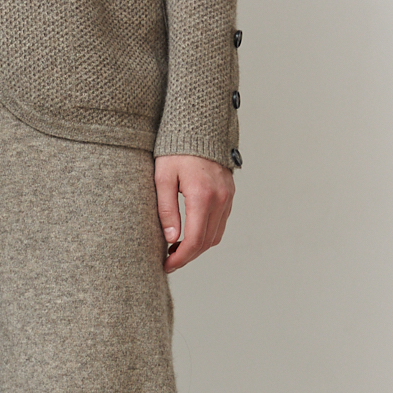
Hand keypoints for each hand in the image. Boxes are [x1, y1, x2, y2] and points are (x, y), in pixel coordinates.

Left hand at [154, 154, 234, 272]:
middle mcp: (220, 199)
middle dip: (188, 256)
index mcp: (201, 196)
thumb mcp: (163, 178)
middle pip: (207, 242)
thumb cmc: (175, 150)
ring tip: (176, 249)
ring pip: (216, 235)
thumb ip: (167, 209)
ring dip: (198, 247)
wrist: (199, 126)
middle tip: (168, 261)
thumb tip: (171, 239)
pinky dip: (207, 234)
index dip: (180, 258)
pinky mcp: (229, 194)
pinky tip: (190, 233)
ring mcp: (228, 196)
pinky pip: (220, 223)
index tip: (166, 265)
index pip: (194, 240)